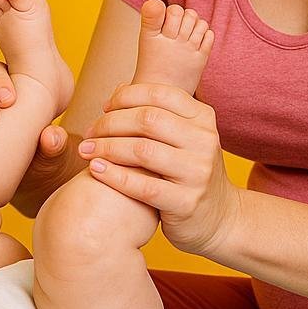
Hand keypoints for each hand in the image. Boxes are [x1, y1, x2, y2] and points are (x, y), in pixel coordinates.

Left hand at [76, 82, 240, 258]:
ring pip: (142, 151)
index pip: (159, 94)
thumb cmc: (190, 172)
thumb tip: (118, 90)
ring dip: (107, 148)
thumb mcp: (184, 138)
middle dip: (111, 123)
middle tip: (90, 132)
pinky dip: (113, 175)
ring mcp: (198, 173)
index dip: (126, 96)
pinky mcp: (186, 202)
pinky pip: (142, 186)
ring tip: (86, 151)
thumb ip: (156, 114)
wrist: (220, 219)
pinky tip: (95, 170)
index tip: (105, 107)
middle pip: (147, 120)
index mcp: (203, 118)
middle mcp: (204, 141)